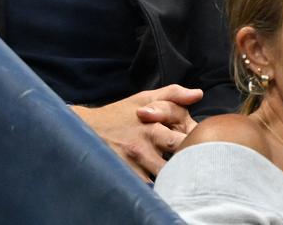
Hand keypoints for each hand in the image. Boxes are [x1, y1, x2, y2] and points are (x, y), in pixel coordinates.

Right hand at [70, 84, 201, 180]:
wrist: (83, 129)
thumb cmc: (119, 114)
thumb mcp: (144, 98)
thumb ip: (173, 94)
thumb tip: (198, 94)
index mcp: (155, 125)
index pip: (187, 138)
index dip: (197, 143)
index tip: (197, 145)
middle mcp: (145, 144)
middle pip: (179, 157)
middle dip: (188, 161)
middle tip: (192, 162)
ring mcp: (134, 162)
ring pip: (165, 177)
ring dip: (173, 176)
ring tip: (177, 174)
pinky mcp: (124, 176)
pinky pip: (148, 189)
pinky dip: (157, 188)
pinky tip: (161, 184)